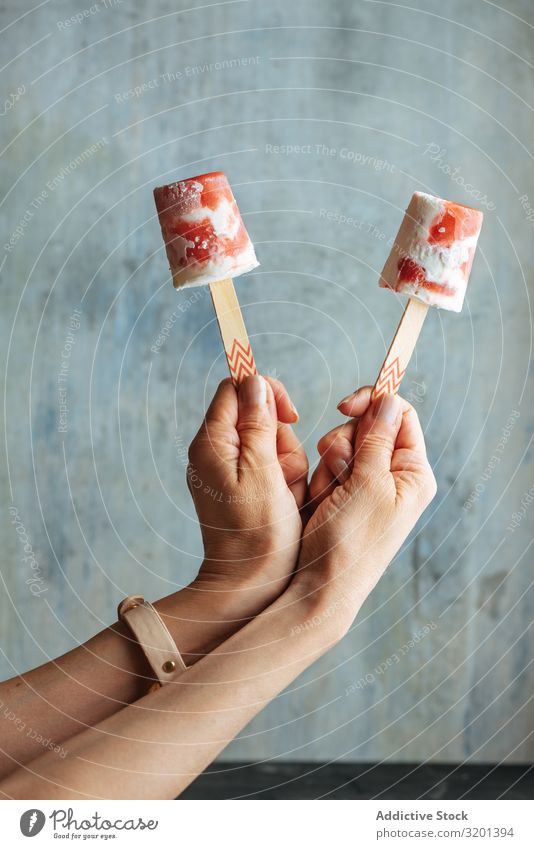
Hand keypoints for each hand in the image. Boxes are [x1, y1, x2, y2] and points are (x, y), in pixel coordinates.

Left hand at [187, 375, 307, 610]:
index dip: (267, 393)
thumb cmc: (258, 534)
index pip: (236, 388)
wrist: (250, 584)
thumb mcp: (263, 472)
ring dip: (288, 464)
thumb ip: (259, 423)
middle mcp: (214, 452)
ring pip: (271, 442)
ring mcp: (227, 470)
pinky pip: (271, 467)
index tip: (291, 416)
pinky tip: (285, 504)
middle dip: (281, 439)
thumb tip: (254, 380)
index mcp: (211, 443)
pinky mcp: (242, 487)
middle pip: (258, 415)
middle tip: (284, 473)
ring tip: (285, 495)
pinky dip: (285, 481)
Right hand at [292, 387, 435, 631]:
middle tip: (342, 472)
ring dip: (330, 466)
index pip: (400, 415)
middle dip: (344, 444)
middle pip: (367, 427)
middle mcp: (394, 476)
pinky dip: (321, 480)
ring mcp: (368, 485)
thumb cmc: (351, 541)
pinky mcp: (345, 494)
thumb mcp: (367, 484)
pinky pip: (328, 467)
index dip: (373, 403)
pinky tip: (323, 503)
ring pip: (342, 445)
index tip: (344, 406)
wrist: (323, 585)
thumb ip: (377, 438)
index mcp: (413, 472)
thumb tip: (388, 399)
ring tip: (331, 497)